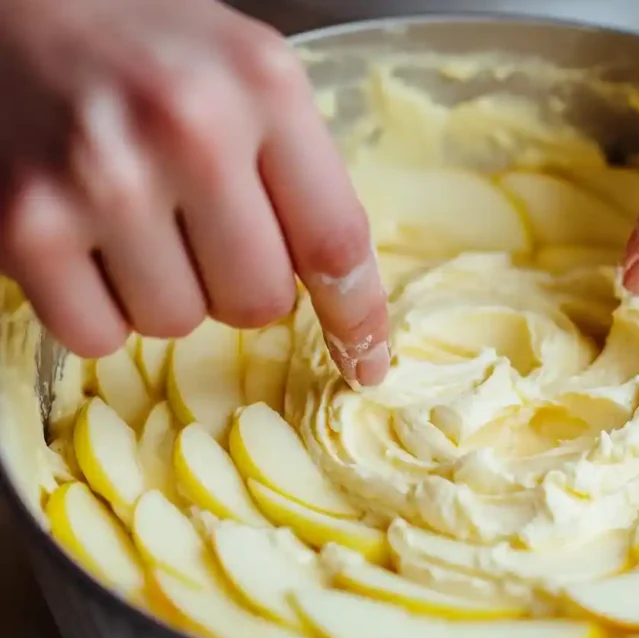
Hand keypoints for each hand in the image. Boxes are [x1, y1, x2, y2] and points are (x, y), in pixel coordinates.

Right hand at [0, 0, 389, 385]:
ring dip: (169, 293)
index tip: (364, 361)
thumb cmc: (152, 47)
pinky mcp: (27, 224)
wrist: (22, 8)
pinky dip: (101, 311)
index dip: (356, 317)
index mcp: (265, 87)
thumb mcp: (254, 78)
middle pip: (259, 301)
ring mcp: (102, 178)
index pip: (336, 241)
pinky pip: (97, 336)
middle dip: (242, 285)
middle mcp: (189, 128)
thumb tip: (342, 294)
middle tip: (206, 231)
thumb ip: (300, 173)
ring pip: (177, 324)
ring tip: (139, 222)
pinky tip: (91, 246)